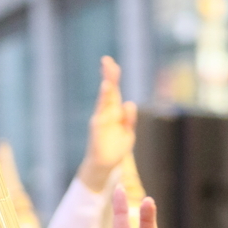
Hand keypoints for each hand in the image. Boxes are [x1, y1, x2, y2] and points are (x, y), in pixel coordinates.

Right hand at [78, 56, 136, 193]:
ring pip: (104, 103)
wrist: (104, 166)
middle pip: (108, 92)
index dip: (112, 76)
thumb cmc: (115, 148)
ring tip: (107, 82)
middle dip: (108, 77)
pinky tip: (108, 99)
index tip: (109, 62)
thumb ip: (129, 119)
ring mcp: (101, 121)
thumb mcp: (128, 132)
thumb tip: (129, 104)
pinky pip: (102, 118)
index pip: (114, 91)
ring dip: (106, 92)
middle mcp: (106, 113)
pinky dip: (105, 109)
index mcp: (114, 111)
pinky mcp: (98, 130)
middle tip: (106, 61)